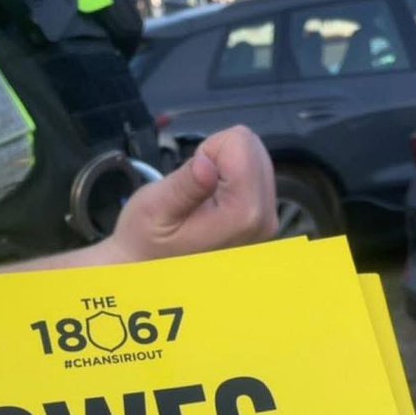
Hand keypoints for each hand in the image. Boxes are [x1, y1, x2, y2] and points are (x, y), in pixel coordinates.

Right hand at [104, 125, 277, 262]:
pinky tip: (212, 203)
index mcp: (242, 215)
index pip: (240, 143)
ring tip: (202, 198)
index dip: (208, 151)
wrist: (151, 272)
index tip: (192, 178)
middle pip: (252, 147)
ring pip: (255, 157)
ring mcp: (268, 221)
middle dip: (219, 158)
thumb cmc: (147, 239)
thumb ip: (185, 186)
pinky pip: (255, 174)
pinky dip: (232, 178)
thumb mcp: (155, 208)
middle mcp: (264, 220)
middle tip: (195, 189)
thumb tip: (207, 164)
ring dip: (225, 167)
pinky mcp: (265, 219)